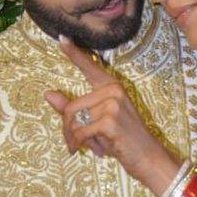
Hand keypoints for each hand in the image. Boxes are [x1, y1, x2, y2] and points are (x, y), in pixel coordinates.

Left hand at [44, 36, 180, 194]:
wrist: (148, 158)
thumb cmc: (123, 140)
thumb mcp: (99, 121)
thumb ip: (74, 108)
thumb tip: (48, 94)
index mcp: (112, 87)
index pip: (90, 67)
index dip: (74, 53)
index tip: (61, 38)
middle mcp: (113, 91)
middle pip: (71, 107)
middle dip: (69, 129)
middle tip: (77, 143)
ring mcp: (112, 105)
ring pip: (74, 121)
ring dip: (75, 139)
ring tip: (89, 147)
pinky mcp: (109, 121)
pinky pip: (80, 132)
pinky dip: (79, 144)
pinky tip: (94, 151)